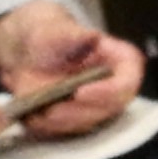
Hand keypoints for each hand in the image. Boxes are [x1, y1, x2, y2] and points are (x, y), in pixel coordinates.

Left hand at [0, 1, 145, 139]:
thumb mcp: (57, 29)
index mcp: (121, 62)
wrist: (30, 52)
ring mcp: (97, 107)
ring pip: (87, 123)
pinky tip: (32, 117)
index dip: (108, 91)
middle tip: (53, 110)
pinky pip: (67, 130)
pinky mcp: (77, 119)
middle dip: (79, 112)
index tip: (81, 92)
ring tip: (38, 114)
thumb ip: (73, 34)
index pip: (127, 81)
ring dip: (62, 122)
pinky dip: (49, 126)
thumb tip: (90, 36)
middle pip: (107, 109)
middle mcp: (114, 88)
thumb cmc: (50, 37)